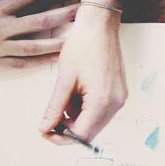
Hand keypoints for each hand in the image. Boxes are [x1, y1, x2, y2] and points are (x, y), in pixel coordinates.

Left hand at [40, 0, 126, 142]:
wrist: (100, 28)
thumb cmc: (83, 47)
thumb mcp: (64, 79)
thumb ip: (55, 107)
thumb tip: (45, 128)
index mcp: (102, 101)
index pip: (82, 134)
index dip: (61, 137)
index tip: (44, 132)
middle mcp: (116, 103)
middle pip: (91, 131)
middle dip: (68, 128)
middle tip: (48, 118)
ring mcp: (120, 99)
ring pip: (95, 122)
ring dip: (76, 118)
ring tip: (64, 97)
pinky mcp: (118, 93)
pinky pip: (100, 111)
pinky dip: (84, 109)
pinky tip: (75, 94)